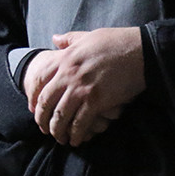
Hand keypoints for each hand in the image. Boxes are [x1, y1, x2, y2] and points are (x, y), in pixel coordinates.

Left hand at [25, 27, 144, 146]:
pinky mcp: (96, 100)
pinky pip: (79, 123)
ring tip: (59, 138)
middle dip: (42, 118)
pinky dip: (75, 134)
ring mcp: (82, 88)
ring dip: (57, 130)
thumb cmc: (117, 41)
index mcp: (66, 57)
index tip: (33, 106)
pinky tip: (76, 140)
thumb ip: (70, 39)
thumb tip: (55, 38)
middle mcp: (69, 74)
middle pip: (46, 101)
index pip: (40, 78)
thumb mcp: (89, 36)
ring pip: (60, 116)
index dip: (33, 95)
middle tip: (43, 128)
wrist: (141, 51)